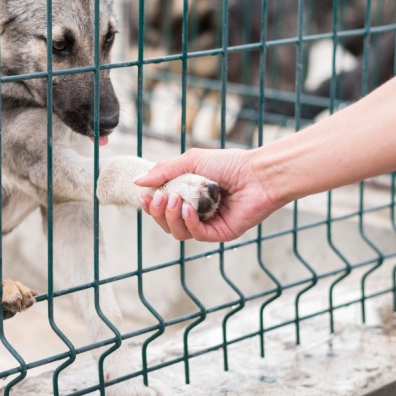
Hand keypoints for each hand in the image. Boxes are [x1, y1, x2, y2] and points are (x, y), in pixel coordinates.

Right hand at [135, 148, 280, 242]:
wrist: (258, 174)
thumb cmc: (229, 164)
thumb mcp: (191, 161)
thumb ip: (164, 171)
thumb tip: (137, 181)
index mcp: (187, 195)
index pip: (162, 207)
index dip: (151, 205)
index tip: (144, 196)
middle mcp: (196, 212)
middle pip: (166, 222)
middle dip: (158, 212)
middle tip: (160, 198)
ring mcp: (207, 224)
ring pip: (178, 232)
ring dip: (171, 218)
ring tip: (175, 201)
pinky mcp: (220, 233)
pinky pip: (197, 235)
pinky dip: (189, 223)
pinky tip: (188, 210)